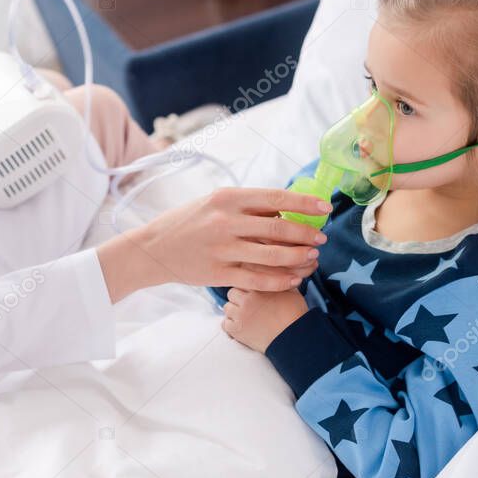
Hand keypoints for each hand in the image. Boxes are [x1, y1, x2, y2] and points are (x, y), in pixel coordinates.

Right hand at [97, 187, 330, 302]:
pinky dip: (281, 280)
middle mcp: (226, 221)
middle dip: (307, 234)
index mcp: (228, 198)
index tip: (325, 208)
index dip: (305, 203)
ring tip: (312, 258)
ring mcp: (222, 249)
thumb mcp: (215, 202)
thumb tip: (288, 208)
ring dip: (299, 257)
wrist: (153, 247)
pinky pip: (258, 280)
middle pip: (279, 228)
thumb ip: (248, 206)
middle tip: (321, 238)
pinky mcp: (218, 273)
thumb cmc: (189, 222)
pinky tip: (294, 278)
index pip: (276, 198)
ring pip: (273, 256)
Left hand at [222, 287, 308, 352]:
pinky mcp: (237, 329)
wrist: (294, 338)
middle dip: (238, 298)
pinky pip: (225, 324)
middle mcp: (247, 298)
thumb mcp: (291, 290)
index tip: (250, 293)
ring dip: (234, 311)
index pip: (243, 279)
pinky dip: (231, 325)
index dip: (247, 287)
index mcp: (259, 287)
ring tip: (246, 317)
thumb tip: (279, 271)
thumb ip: (280, 279)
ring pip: (227, 307)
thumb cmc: (295, 315)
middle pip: (232, 292)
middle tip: (248, 306)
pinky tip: (242, 327)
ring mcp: (241, 314)